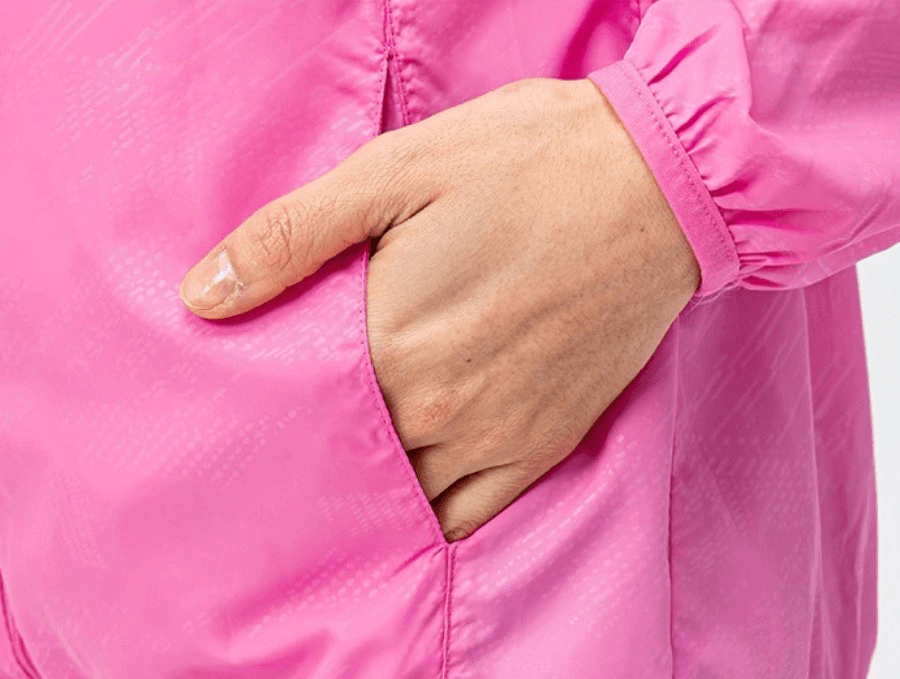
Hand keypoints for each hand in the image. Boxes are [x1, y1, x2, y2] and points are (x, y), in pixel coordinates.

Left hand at [178, 77, 699, 541]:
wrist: (657, 183)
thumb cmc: (525, 164)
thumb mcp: (395, 170)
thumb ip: (292, 236)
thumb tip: (202, 296)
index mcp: (389, 340)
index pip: (294, 406)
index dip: (267, 401)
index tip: (254, 395)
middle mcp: (437, 406)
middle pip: (342, 457)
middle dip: (310, 446)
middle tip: (293, 427)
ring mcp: (495, 434)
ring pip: (400, 495)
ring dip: (366, 486)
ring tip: (344, 465)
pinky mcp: (544, 443)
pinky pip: (468, 516)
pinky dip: (430, 517)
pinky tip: (411, 497)